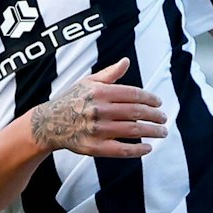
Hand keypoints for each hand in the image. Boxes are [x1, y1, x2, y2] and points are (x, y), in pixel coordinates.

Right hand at [29, 58, 165, 156]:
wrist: (49, 123)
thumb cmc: (72, 100)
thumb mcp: (88, 82)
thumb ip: (109, 74)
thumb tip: (126, 61)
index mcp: (99, 91)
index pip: (133, 94)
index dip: (150, 99)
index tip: (158, 104)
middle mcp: (99, 109)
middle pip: (136, 112)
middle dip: (155, 116)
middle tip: (164, 119)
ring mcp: (97, 130)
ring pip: (133, 130)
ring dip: (152, 132)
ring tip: (162, 133)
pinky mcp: (95, 147)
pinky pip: (122, 150)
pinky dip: (138, 150)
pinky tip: (148, 148)